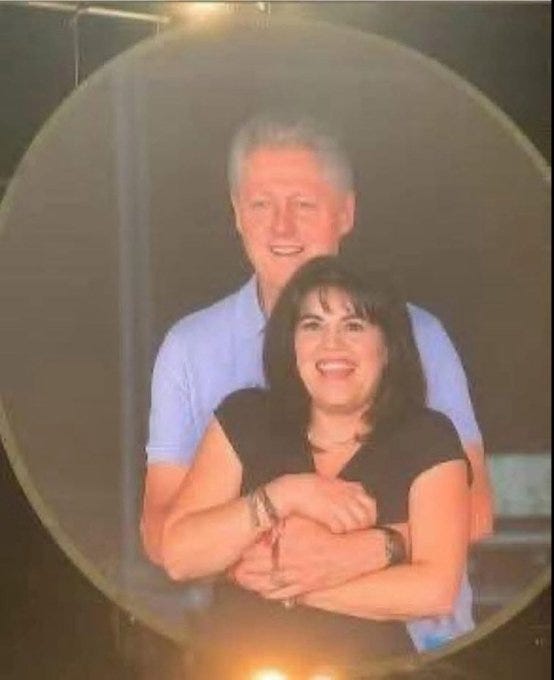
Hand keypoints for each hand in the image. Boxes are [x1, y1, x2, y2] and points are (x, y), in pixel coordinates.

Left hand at [230, 516, 383, 599]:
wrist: (358, 552)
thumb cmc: (335, 532)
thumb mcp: (309, 519)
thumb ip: (287, 521)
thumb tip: (269, 523)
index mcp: (287, 541)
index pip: (256, 549)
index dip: (241, 550)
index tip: (232, 549)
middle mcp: (289, 561)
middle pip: (256, 569)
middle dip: (240, 569)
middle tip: (228, 569)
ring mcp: (297, 577)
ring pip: (266, 584)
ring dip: (250, 583)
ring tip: (237, 580)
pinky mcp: (305, 587)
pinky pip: (281, 594)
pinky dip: (268, 593)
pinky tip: (260, 591)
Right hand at [266, 473, 375, 532]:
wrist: (294, 489)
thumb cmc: (312, 485)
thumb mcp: (334, 480)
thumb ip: (349, 485)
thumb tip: (361, 489)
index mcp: (348, 488)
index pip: (370, 504)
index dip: (371, 515)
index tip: (366, 523)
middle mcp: (345, 496)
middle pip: (364, 517)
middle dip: (362, 526)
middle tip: (354, 531)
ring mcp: (337, 505)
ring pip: (353, 524)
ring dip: (349, 529)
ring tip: (341, 530)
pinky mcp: (327, 514)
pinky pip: (340, 528)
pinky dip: (337, 530)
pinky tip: (331, 529)